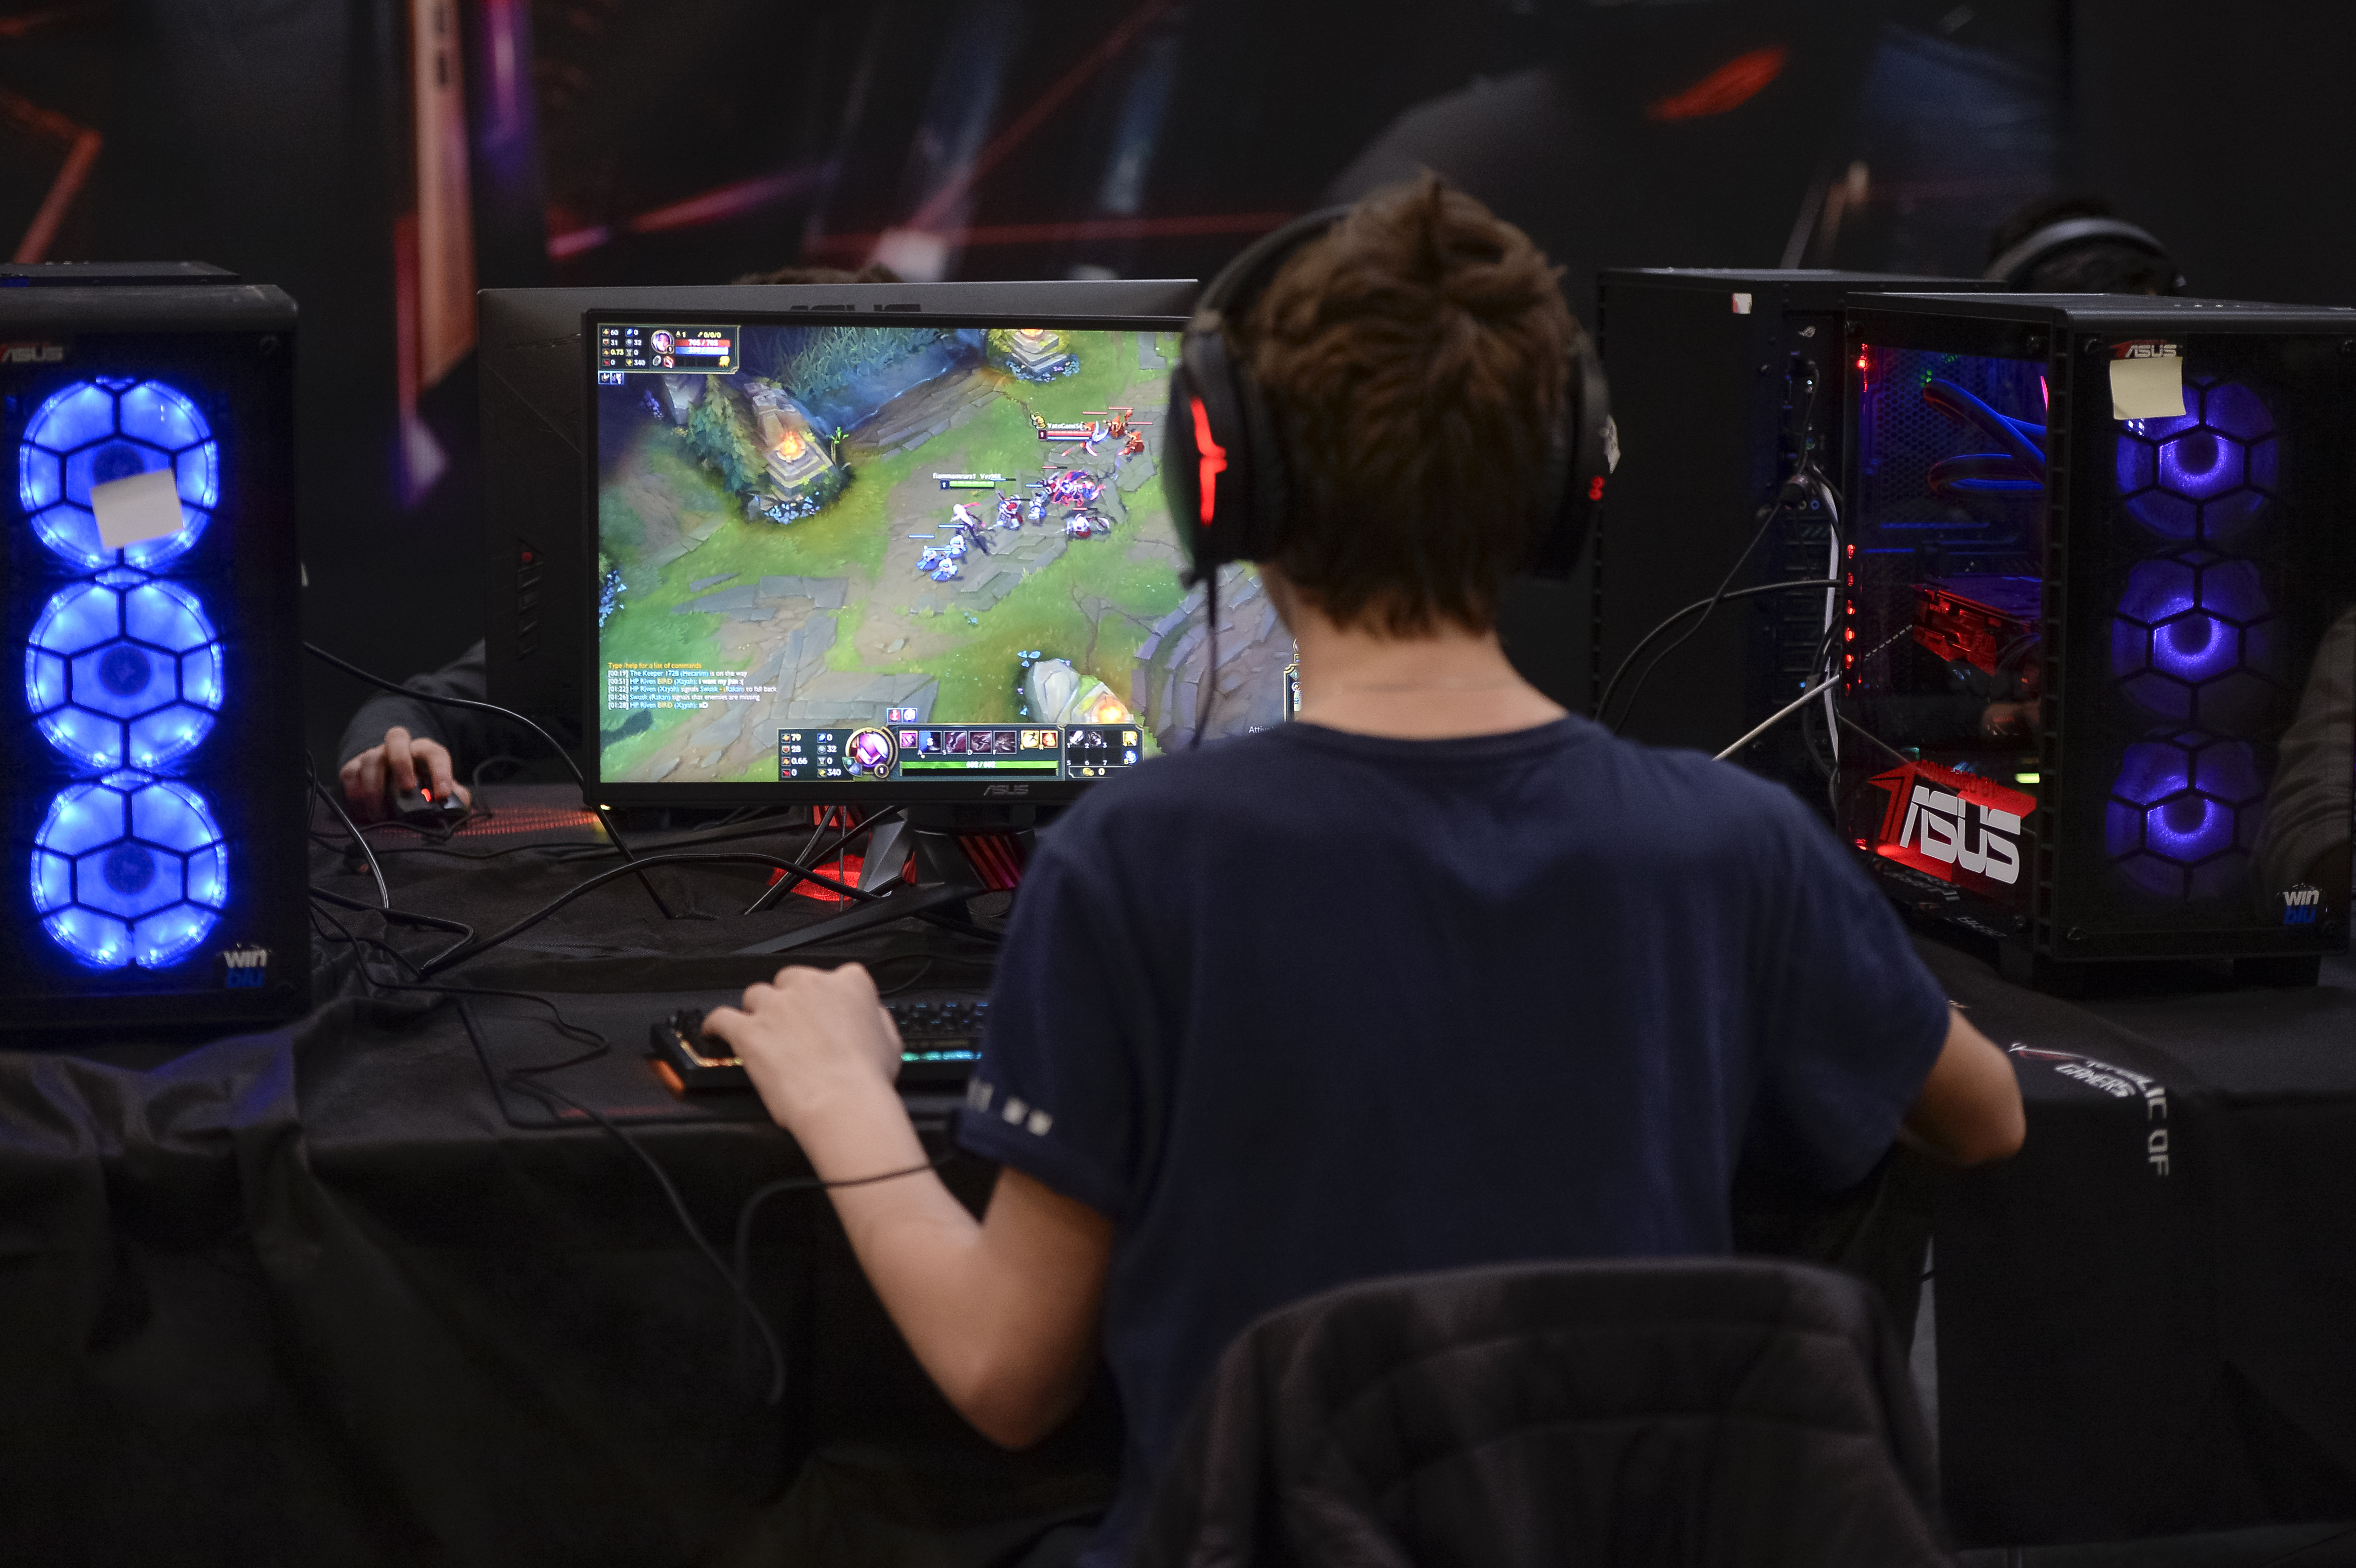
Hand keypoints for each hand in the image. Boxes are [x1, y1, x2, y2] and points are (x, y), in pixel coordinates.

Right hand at [338, 726, 470, 822]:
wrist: (389, 787)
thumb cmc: (420, 788)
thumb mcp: (439, 792)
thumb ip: (454, 797)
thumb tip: (456, 805)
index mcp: (423, 752)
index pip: (435, 753)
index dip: (440, 772)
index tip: (442, 795)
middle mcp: (398, 749)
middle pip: (396, 738)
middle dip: (401, 762)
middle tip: (406, 788)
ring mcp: (374, 756)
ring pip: (371, 760)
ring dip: (375, 789)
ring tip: (381, 815)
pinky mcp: (354, 767)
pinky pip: (350, 774)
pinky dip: (355, 794)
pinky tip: (364, 810)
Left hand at [703, 963, 903, 1138]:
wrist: (843, 1103)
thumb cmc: (866, 1079)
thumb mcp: (890, 1042)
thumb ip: (876, 1019)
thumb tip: (869, 1018)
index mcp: (849, 984)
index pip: (835, 977)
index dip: (826, 998)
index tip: (824, 1011)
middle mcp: (810, 986)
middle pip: (789, 981)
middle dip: (788, 1001)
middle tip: (792, 1027)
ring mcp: (776, 1006)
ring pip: (756, 995)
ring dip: (757, 1012)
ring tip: (759, 1032)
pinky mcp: (749, 1030)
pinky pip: (721, 1017)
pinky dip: (715, 1024)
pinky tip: (715, 1032)